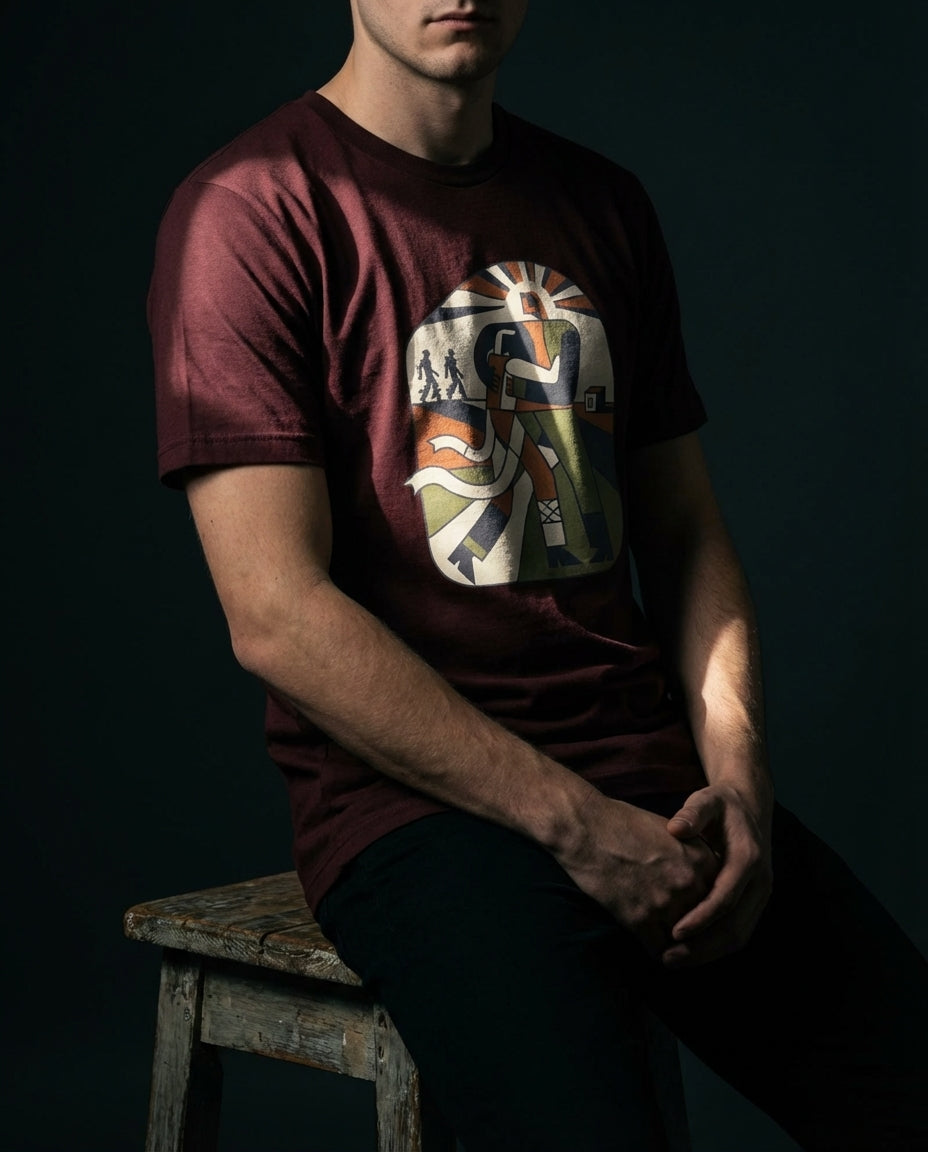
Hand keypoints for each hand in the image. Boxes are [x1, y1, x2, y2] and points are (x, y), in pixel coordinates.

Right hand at [555, 794, 720, 959]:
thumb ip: (692, 856)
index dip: (711, 908)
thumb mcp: (670, 831)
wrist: (584, 826)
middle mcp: (689, 883)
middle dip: (698, 930)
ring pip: (685, 941)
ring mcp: (665, 902)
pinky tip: (654, 947)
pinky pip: (659, 950)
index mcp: (701, 859)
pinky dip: (658, 953)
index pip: (720, 898)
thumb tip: (703, 880)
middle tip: (691, 938)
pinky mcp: (639, 919)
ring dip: (680, 946)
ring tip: (675, 949)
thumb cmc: (622, 823)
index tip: (702, 915)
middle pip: (705, 921)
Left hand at [662, 783, 772, 967]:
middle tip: (668, 958)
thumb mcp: (707, 800)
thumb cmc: (721, 804)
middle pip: (735, 926)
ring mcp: (760, 894)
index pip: (725, 898)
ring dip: (708, 953)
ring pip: (739, 935)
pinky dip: (715, 947)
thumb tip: (675, 828)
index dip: (700, 918)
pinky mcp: (755, 902)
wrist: (750, 805)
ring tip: (674, 960)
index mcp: (748, 858)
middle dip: (702, 946)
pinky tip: (689, 952)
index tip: (674, 931)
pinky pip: (739, 932)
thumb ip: (693, 813)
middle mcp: (760, 881)